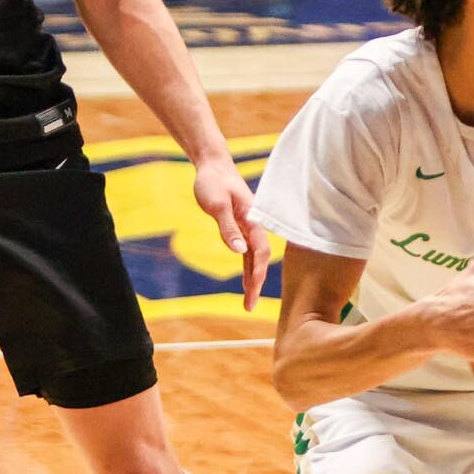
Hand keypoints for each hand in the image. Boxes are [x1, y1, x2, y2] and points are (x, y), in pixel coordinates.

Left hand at [193, 155, 270, 309]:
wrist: (213, 166)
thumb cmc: (213, 182)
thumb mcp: (216, 205)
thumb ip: (228, 228)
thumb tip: (239, 252)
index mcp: (253, 221)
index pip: (259, 254)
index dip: (257, 276)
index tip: (251, 295)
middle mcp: (254, 225)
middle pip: (260, 260)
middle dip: (256, 284)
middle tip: (249, 307)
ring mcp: (249, 226)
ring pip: (255, 257)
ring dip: (253, 278)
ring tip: (249, 300)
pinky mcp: (241, 226)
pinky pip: (248, 251)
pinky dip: (248, 267)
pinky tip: (246, 280)